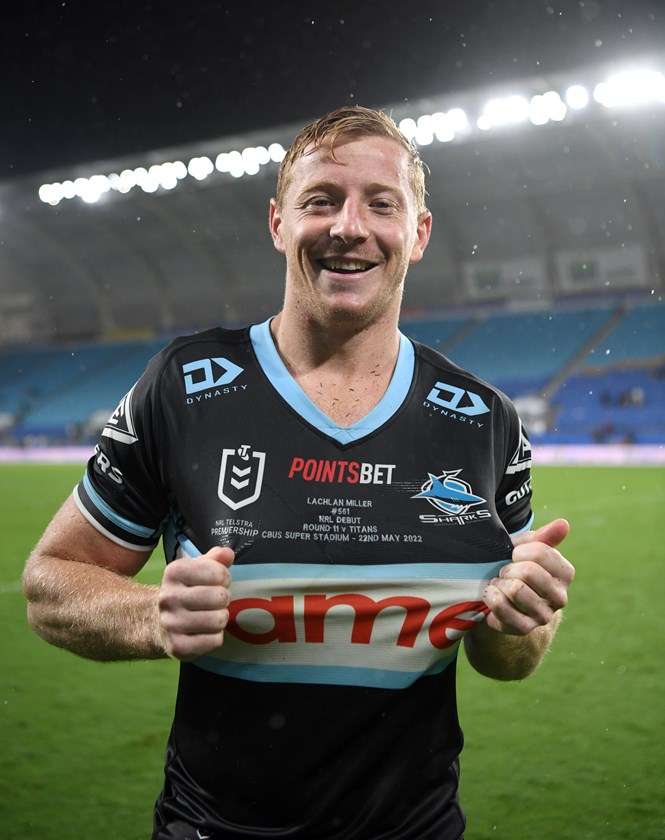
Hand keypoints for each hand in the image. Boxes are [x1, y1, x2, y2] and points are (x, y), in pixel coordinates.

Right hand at [157, 547, 234, 659]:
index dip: (225, 577)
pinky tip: (205, 631)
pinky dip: (216, 637)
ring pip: (218, 620)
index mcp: (174, 572)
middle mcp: (168, 597)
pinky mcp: (177, 646)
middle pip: (219, 597)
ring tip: (211, 615)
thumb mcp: (197, 569)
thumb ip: (215, 558)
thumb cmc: (185, 590)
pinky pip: (214, 641)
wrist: (156, 622)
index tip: (218, 581)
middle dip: (224, 598)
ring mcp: (171, 623)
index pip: (217, 572)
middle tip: (216, 600)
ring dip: (221, 618)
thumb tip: (228, 553)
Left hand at [483, 518, 573, 635]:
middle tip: (505, 572)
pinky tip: (492, 595)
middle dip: (508, 568)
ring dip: (499, 583)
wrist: (502, 596)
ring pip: (515, 589)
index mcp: (565, 573)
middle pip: (529, 571)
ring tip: (500, 584)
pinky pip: (502, 607)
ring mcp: (544, 615)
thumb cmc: (514, 566)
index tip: (514, 556)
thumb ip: (544, 536)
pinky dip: (491, 596)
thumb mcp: (525, 547)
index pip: (541, 552)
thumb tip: (564, 523)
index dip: (518, 551)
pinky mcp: (525, 628)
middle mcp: (560, 597)